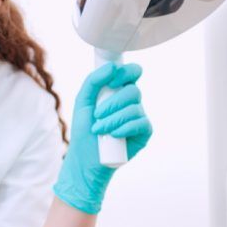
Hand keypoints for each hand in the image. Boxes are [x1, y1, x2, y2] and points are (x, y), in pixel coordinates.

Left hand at [53, 62, 151, 213]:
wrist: (85, 159)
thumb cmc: (83, 130)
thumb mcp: (82, 102)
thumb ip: (93, 81)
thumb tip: (112, 67)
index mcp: (118, 91)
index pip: (133, 72)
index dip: (126, 72)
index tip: (112, 81)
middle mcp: (131, 103)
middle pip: (133, 91)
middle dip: (112, 103)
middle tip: (96, 115)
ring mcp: (139, 117)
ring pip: (134, 108)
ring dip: (113, 119)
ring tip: (99, 130)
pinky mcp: (144, 133)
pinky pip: (141, 124)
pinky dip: (124, 128)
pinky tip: (113, 136)